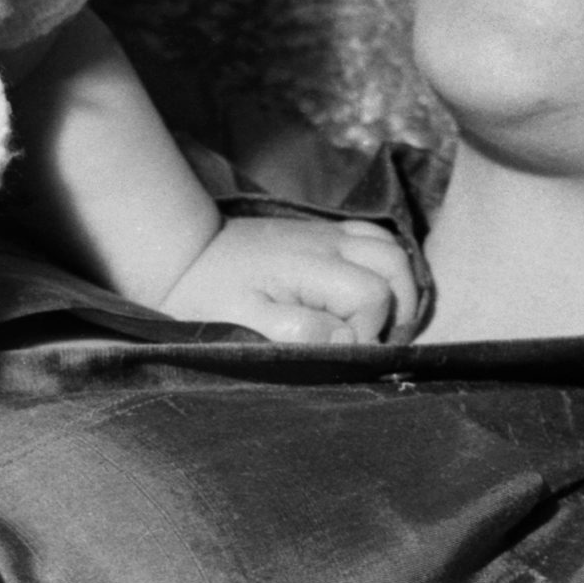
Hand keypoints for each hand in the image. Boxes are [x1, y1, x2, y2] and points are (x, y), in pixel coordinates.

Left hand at [161, 213, 411, 347]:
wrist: (185, 252)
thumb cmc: (210, 295)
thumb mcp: (246, 322)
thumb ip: (300, 331)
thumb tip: (348, 339)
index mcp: (311, 265)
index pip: (373, 296)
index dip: (368, 330)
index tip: (341, 351)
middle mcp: (329, 241)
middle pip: (396, 265)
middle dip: (398, 306)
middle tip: (376, 339)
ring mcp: (329, 232)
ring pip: (391, 248)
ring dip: (397, 285)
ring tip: (380, 320)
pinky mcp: (324, 232)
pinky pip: (373, 238)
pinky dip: (383, 264)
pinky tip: (368, 291)